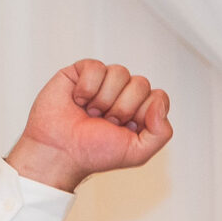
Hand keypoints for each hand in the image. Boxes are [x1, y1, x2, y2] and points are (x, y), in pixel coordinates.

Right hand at [5, 60, 172, 191]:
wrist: (60, 151)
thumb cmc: (94, 153)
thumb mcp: (138, 153)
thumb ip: (161, 132)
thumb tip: (159, 102)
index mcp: (141, 111)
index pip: (159, 97)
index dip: (143, 113)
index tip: (126, 129)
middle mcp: (124, 94)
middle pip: (141, 83)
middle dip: (123, 108)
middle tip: (105, 122)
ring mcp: (104, 81)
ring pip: (120, 72)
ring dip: (104, 99)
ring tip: (91, 112)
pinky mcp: (82, 71)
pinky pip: (96, 67)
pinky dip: (87, 88)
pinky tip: (78, 100)